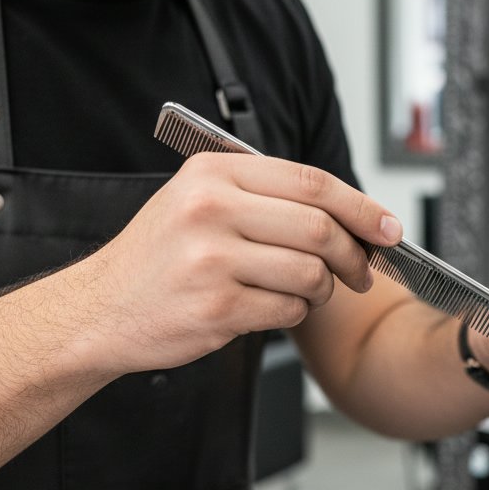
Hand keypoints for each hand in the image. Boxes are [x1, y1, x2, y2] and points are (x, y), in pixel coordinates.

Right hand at [63, 152, 401, 374]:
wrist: (99, 310)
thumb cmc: (157, 258)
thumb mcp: (198, 202)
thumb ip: (265, 197)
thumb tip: (349, 213)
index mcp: (213, 175)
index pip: (312, 183)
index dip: (362, 208)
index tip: (389, 228)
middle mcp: (211, 210)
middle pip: (321, 229)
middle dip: (355, 256)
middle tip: (362, 272)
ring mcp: (212, 261)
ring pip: (311, 273)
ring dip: (323, 290)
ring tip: (308, 293)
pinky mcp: (217, 309)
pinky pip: (289, 311)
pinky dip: (295, 314)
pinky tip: (274, 308)